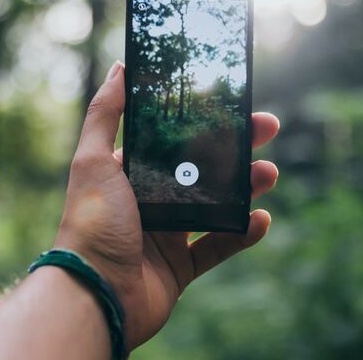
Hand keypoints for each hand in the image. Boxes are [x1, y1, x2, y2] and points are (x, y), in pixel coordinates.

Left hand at [54, 61, 279, 349]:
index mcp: (131, 174)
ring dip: (246, 187)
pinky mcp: (180, 268)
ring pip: (216, 205)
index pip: (174, 139)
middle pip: (202, 168)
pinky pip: (218, 247)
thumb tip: (119, 67)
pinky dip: (242, 234)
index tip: (233, 103)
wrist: (94, 295)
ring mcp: (166, 236)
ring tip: (269, 174)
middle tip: (267, 129)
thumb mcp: (92, 160)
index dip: (205, 120)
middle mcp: (149, 201)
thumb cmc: (92, 224)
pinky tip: (261, 220)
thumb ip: (105, 113)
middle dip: (236, 149)